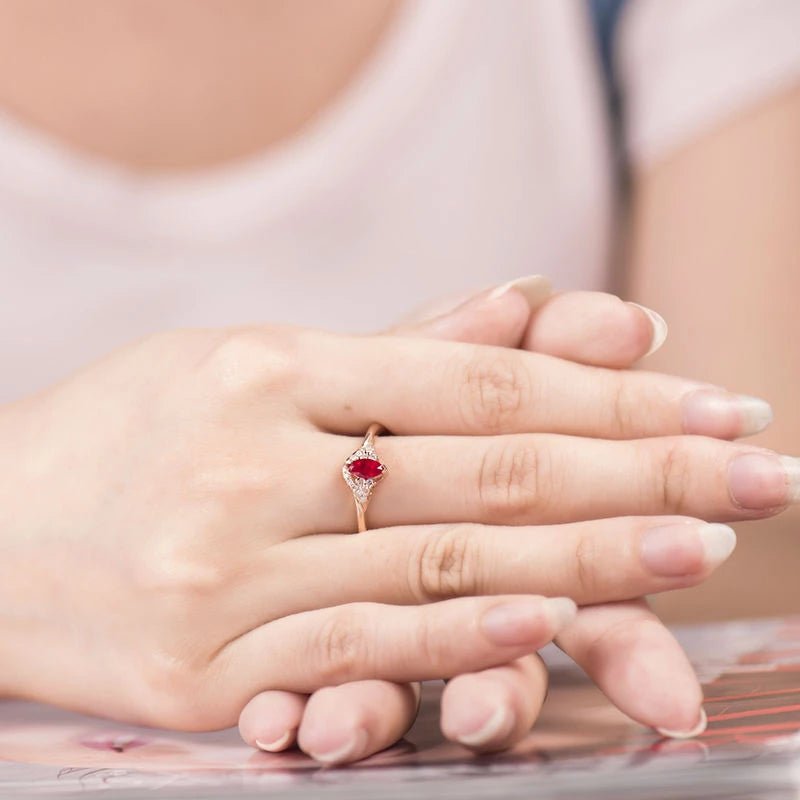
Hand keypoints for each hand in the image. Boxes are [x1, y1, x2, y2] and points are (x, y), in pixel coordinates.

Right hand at [1, 282, 791, 743]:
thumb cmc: (127, 436)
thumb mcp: (248, 364)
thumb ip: (396, 352)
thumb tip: (531, 312)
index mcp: (271, 367)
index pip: (478, 379)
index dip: (608, 390)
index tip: (711, 400)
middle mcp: (255, 462)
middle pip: (487, 466)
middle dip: (638, 468)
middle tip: (756, 470)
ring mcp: (231, 570)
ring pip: (441, 560)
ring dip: (587, 556)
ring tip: (699, 545)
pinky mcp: (207, 669)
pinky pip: (362, 645)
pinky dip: (467, 633)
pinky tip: (559, 616)